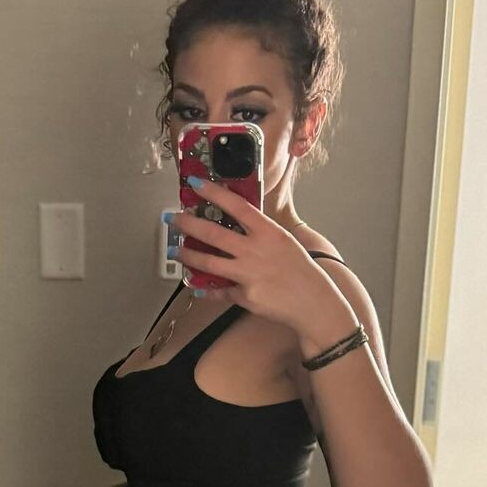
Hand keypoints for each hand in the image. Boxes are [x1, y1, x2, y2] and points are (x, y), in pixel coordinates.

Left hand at [172, 176, 347, 336]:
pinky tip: (195, 286)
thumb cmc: (300, 269)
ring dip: (188, 255)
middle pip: (214, 234)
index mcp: (268, 232)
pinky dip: (206, 290)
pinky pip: (219, 291)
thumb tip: (236, 222)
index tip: (196, 184)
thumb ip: (259, 232)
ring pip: (208, 263)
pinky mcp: (243, 296)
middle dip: (188, 224)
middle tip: (173, 218)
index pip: (236, 206)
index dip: (214, 193)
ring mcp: (248, 274)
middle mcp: (255, 250)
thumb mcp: (283, 241)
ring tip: (175, 251)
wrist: (313, 301)